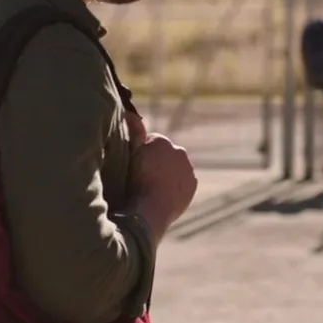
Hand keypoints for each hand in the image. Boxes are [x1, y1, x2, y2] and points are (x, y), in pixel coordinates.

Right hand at [124, 112, 197, 236]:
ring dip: (168, 172)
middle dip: (157, 161)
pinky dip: (177, 184)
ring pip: (175, 167)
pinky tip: (165, 194)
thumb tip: (130, 112)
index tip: (135, 165)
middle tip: (144, 176)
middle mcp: (179, 151)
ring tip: (154, 186)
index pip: (150, 142)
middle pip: (165, 153)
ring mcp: (188, 168)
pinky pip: (183, 181)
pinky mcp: (193, 183)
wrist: (151, 211)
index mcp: (161, 141)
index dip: (142, 153)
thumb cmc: (135, 182)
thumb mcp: (129, 156)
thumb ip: (133, 132)